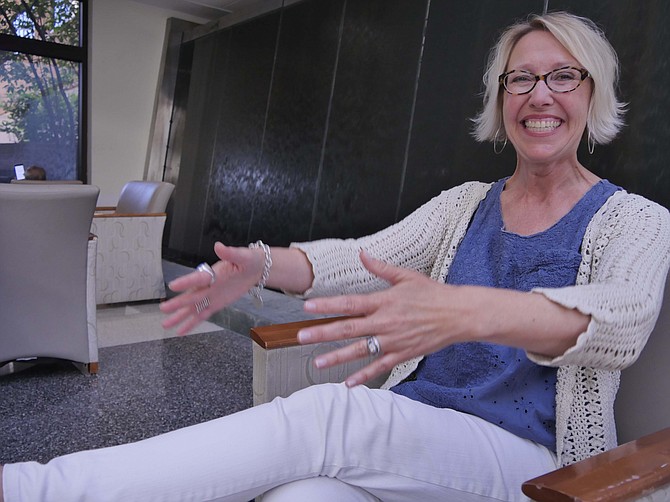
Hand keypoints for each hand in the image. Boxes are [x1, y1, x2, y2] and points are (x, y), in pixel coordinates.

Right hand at [160, 242, 262, 334]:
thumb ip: (231, 253)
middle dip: (177, 303)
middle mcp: (208, 285)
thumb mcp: (243, 256)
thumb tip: (219, 246)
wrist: (255, 269)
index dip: (186, 282)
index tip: (173, 285)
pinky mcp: (216, 304)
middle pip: (191, 295)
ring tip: (166, 324)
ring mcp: (211, 296)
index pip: (198, 278)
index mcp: (213, 273)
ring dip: (179, 316)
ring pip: (192, 308)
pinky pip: (202, 315)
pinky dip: (192, 323)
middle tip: (163, 308)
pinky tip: (181, 331)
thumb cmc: (248, 259)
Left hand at [296, 250, 468, 386]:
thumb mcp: (406, 276)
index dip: (327, 305)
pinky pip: (379, 367)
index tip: (307, 308)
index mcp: (384, 301)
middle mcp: (385, 322)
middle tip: (300, 337)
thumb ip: (380, 268)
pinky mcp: (402, 354)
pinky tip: (348, 383)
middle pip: (348, 329)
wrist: (459, 315)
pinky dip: (364, 376)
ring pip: (360, 350)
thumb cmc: (433, 294)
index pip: (350, 303)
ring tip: (317, 363)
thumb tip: (362, 254)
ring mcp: (393, 341)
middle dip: (322, 333)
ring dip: (337, 357)